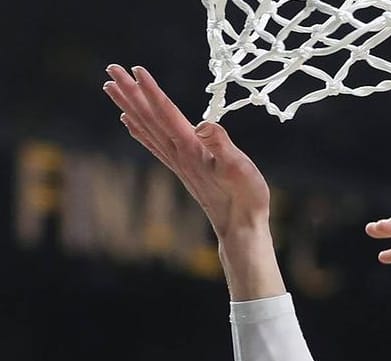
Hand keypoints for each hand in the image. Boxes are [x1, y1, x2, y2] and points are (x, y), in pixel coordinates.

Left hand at [101, 65, 269, 238]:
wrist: (239, 227)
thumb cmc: (246, 198)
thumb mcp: (241, 168)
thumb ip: (222, 145)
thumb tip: (203, 124)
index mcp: (192, 148)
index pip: (167, 114)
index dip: (152, 91)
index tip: (136, 69)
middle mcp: (178, 153)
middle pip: (149, 117)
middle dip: (131, 92)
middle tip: (112, 69)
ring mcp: (177, 162)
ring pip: (146, 127)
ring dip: (128, 106)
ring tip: (110, 87)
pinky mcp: (181, 169)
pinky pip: (152, 144)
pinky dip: (137, 129)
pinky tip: (128, 122)